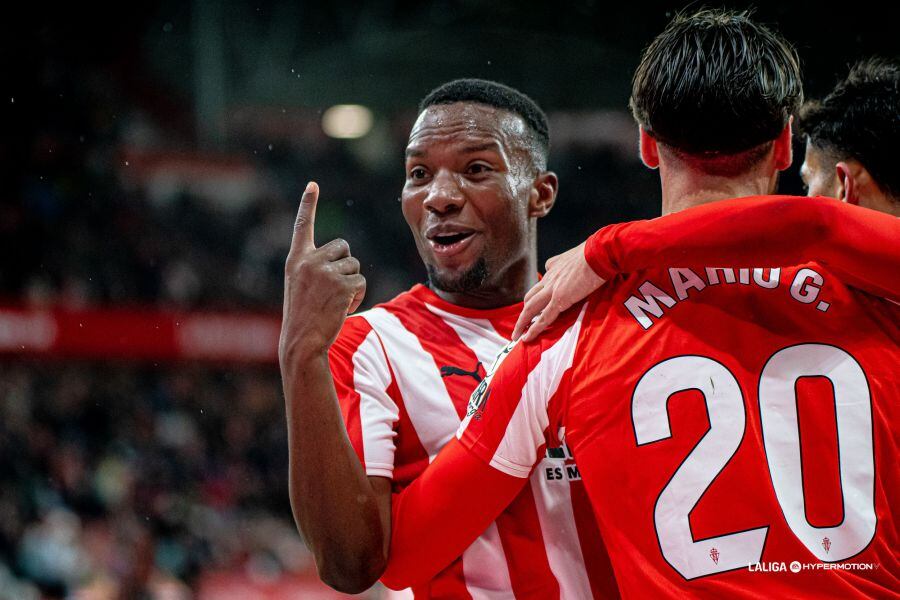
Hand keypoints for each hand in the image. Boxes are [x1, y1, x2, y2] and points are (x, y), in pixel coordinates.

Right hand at [280, 182, 365, 361]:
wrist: (301, 341)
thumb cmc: (303, 316)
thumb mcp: (301, 286)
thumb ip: (315, 267)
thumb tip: (345, 258)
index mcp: (296, 259)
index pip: (303, 225)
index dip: (308, 204)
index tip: (312, 185)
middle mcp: (309, 260)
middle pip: (343, 246)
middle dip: (345, 265)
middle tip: (332, 288)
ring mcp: (325, 271)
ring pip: (354, 265)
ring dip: (351, 284)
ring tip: (334, 302)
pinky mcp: (342, 284)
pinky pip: (360, 281)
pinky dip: (357, 296)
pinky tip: (342, 308)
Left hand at [512, 241, 605, 341]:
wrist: (598, 254)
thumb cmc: (594, 253)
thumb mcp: (574, 255)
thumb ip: (565, 262)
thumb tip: (564, 264)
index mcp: (553, 268)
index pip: (539, 284)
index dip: (535, 297)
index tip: (533, 306)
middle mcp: (549, 278)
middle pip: (530, 298)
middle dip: (524, 313)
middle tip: (519, 325)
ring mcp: (552, 289)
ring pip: (530, 309)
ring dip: (522, 323)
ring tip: (516, 335)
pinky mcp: (560, 299)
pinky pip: (544, 318)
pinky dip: (534, 329)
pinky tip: (527, 338)